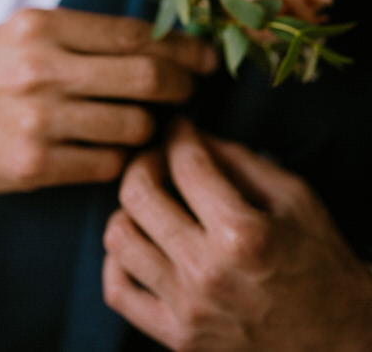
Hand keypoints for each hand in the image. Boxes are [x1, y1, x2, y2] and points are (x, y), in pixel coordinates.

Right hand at [0, 9, 216, 193]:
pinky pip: (107, 164)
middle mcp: (40, 68)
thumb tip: (166, 46)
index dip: (181, 48)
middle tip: (189, 90)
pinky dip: (121, 157)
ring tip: (143, 120)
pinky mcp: (32, 165)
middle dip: (181, 86)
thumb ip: (87, 35)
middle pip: (144, 79)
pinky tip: (114, 148)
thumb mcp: (27, 30)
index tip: (205, 58)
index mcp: (42, 26)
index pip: (134, 35)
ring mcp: (36, 120)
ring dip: (150, 126)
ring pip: (133, 126)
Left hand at [103, 118, 371, 350]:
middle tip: (159, 157)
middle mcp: (207, 273)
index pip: (185, 164)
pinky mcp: (177, 338)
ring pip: (118, 237)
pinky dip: (117, 260)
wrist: (339, 342)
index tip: (179, 126)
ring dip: (128, 207)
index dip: (178, 133)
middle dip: (144, 160)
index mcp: (241, 234)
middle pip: (137, 194)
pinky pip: (117, 291)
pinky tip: (141, 242)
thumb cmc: (320, 263)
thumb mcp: (294, 198)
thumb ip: (239, 159)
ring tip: (150, 200)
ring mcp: (187, 309)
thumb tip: (193, 136)